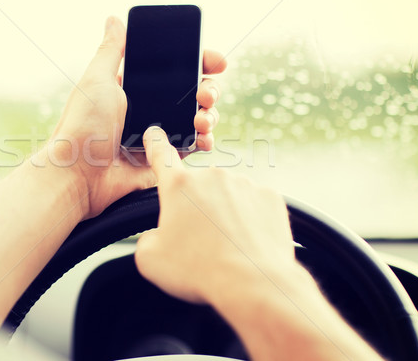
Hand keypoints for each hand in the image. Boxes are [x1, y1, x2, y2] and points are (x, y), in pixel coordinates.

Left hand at [50, 16, 225, 218]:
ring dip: (209, 115)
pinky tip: (204, 138)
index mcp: (134, 88)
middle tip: (205, 94)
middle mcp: (148, 108)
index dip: (199, 62)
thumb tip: (114, 19)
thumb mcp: (96, 80)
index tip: (216, 61)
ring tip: (203, 118)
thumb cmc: (82, 126)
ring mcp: (158, 134)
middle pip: (192, 92)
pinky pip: (192, 146)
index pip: (174, 69)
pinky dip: (204, 141)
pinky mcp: (163, 158)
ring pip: (197, 118)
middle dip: (209, 89)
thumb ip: (111, 50)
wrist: (79, 176)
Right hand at [134, 126, 295, 303]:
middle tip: (199, 241)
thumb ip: (146, 238)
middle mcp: (212, 177)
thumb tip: (158, 236)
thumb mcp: (150, 260)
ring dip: (224, 214)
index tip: (155, 133)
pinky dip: (249, 220)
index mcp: (179, 187)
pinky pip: (253, 205)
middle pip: (198, 188)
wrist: (253, 283)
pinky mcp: (270, 197)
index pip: (161, 155)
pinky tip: (246, 242)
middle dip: (196, 208)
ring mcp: (244, 184)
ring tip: (226, 246)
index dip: (155, 144)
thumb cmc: (199, 271)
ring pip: (227, 196)